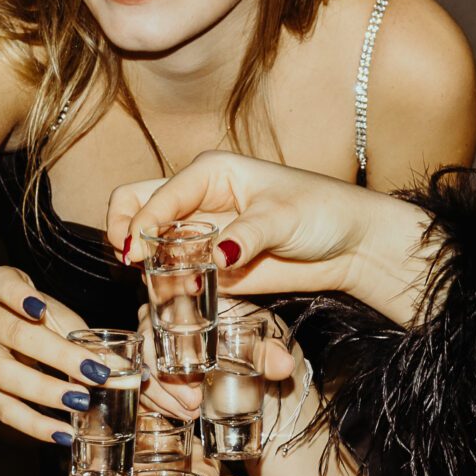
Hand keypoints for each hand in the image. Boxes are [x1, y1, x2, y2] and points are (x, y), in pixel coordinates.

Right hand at [0, 265, 105, 444]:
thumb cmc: (27, 318)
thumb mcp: (52, 315)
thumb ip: (84, 338)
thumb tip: (130, 371)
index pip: (3, 285)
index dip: (19, 296)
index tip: (40, 309)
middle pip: (13, 334)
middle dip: (56, 355)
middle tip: (94, 374)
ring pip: (2, 374)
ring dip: (45, 391)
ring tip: (80, 403)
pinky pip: (2, 408)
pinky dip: (34, 424)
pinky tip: (62, 433)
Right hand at [105, 151, 430, 313]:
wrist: (349, 245)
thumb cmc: (322, 212)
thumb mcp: (284, 218)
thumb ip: (247, 235)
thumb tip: (215, 255)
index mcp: (210, 173)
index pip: (156, 195)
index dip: (139, 224)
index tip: (135, 255)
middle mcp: (197, 201)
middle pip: (137, 208)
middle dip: (126, 235)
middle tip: (132, 264)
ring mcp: (201, 235)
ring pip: (152, 248)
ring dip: (149, 269)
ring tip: (167, 290)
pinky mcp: (210, 267)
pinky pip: (175, 277)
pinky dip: (169, 290)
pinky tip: (183, 301)